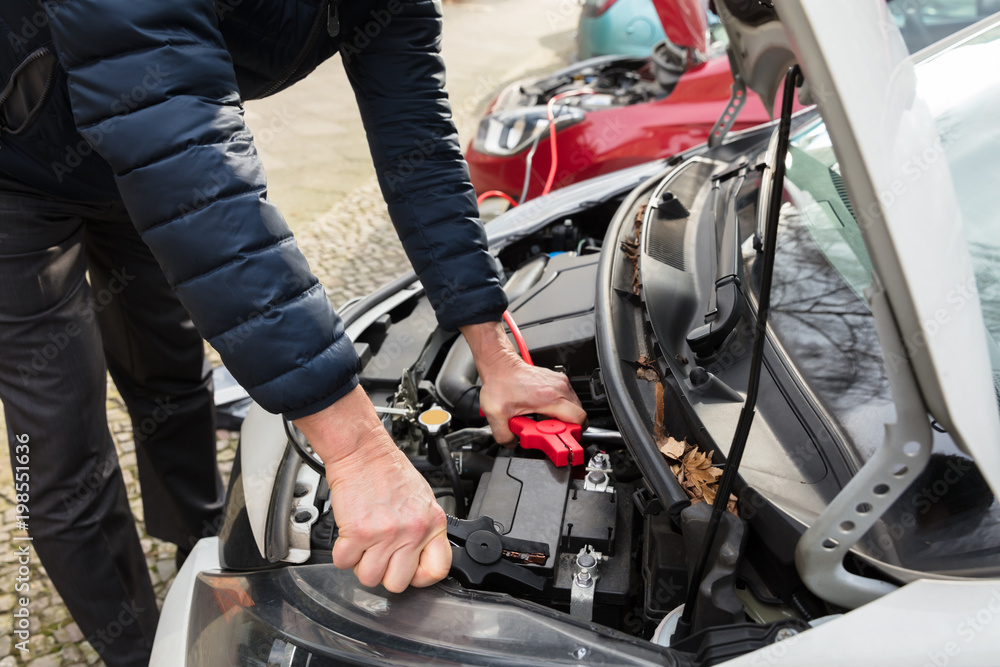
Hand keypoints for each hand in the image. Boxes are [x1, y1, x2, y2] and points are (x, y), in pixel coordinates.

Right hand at [293, 386, 450, 592]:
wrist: (363, 451)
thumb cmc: (389, 470)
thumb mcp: (422, 499)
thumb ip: (424, 529)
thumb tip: (420, 556)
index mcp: (432, 523)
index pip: (438, 570)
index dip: (420, 577)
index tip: (410, 571)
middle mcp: (412, 531)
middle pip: (397, 583)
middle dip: (384, 573)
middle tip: (379, 555)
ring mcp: (385, 534)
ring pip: (369, 578)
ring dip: (361, 564)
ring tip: (363, 544)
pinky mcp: (358, 532)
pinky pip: (344, 562)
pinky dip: (342, 553)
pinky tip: (349, 536)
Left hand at [460, 321, 586, 443]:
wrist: (500, 364)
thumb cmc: (500, 382)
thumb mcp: (497, 415)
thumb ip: (504, 436)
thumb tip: (512, 445)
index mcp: (548, 397)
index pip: (579, 418)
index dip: (575, 433)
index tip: (563, 439)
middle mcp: (558, 388)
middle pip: (579, 414)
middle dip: (569, 427)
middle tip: (552, 431)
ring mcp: (560, 382)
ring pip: (574, 406)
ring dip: (564, 417)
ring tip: (546, 420)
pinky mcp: (558, 379)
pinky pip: (568, 398)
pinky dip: (560, 407)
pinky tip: (544, 410)